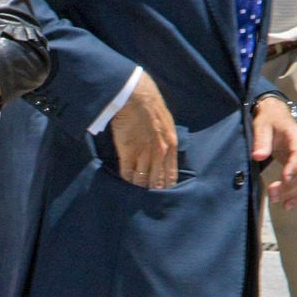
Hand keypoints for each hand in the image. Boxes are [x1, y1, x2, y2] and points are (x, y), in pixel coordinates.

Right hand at [108, 72, 177, 187]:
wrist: (135, 96)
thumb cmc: (150, 105)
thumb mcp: (167, 123)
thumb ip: (166, 140)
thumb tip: (165, 151)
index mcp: (171, 146)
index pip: (170, 175)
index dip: (166, 187)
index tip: (162, 193)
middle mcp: (159, 153)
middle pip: (156, 181)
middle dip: (153, 191)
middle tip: (149, 200)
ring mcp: (142, 154)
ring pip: (141, 180)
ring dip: (138, 188)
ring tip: (135, 194)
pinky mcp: (127, 152)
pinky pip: (127, 173)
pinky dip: (126, 180)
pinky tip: (125, 182)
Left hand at [251, 98, 296, 208]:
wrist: (276, 117)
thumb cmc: (269, 120)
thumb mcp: (262, 126)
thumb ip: (261, 141)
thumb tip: (258, 156)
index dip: (293, 167)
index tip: (284, 178)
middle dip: (289, 185)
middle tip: (271, 194)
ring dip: (292, 193)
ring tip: (275, 201)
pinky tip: (287, 205)